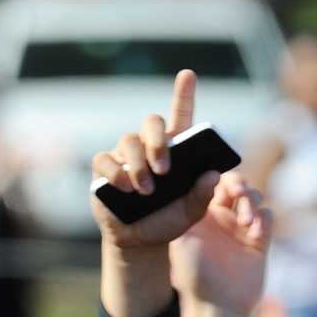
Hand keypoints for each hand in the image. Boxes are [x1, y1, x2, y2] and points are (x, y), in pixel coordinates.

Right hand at [89, 70, 218, 249]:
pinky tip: (126, 188)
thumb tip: (212, 174)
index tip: (188, 75)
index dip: (183, 94)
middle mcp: (149, 145)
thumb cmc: (167, 220)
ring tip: (147, 190)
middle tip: (165, 170)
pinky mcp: (104, 169)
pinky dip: (116, 173)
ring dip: (139, 165)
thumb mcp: (190, 212)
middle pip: (152, 123)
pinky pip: (105, 160)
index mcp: (175, 150)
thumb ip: (202, 195)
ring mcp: (125, 155)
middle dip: (158, 141)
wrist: (140, 241)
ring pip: (129, 141)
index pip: (180, 116)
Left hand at [171, 171, 272, 311]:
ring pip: (255, 198)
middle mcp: (222, 218)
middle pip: (237, 185)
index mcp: (201, 214)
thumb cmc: (193, 275)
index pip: (212, 182)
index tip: (222, 182)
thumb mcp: (184, 236)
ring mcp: (242, 230)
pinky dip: (264, 218)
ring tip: (246, 222)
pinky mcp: (260, 242)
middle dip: (240, 184)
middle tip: (238, 192)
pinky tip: (255, 232)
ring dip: (252, 202)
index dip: (219, 175)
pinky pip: (268, 217)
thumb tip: (210, 174)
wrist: (216, 307)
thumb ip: (193, 204)